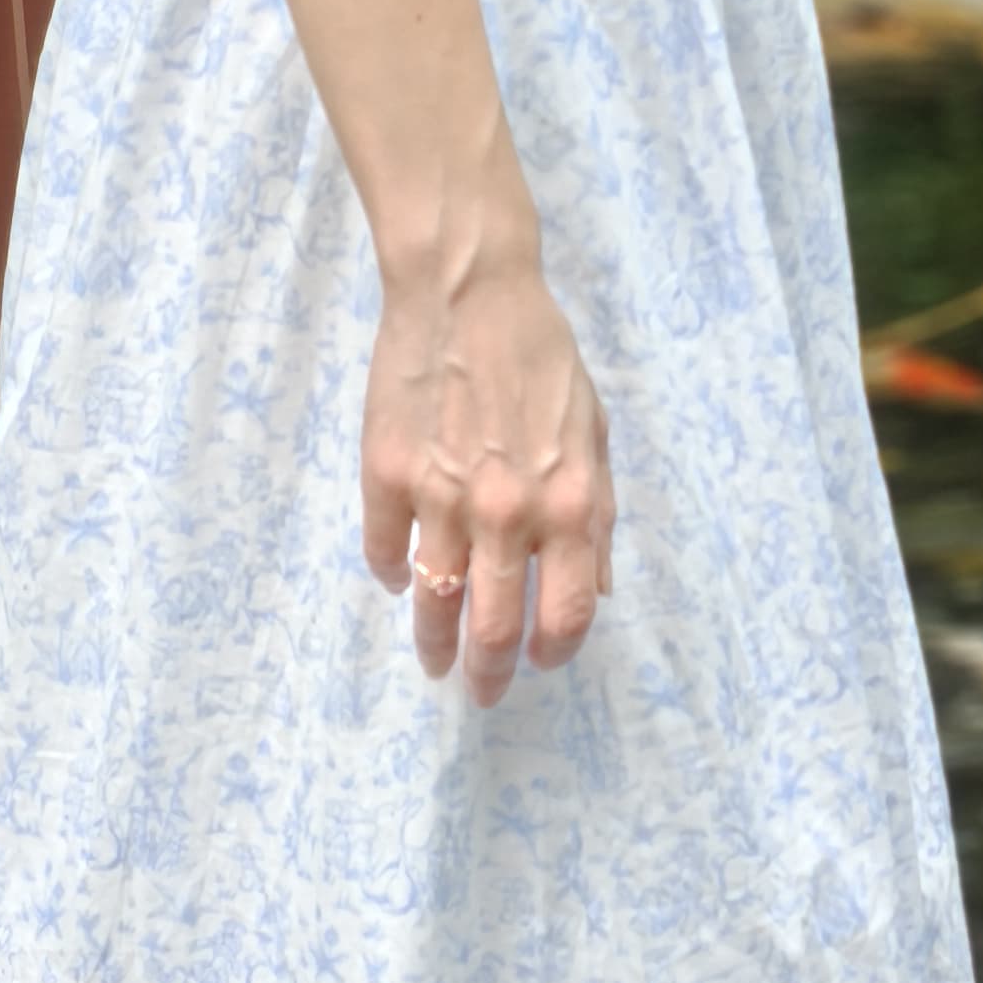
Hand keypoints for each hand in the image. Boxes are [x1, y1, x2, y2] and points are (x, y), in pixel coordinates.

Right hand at [359, 251, 615, 703]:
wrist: (467, 291)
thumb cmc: (541, 357)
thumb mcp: (594, 433)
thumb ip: (597, 515)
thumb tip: (595, 588)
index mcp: (568, 505)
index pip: (564, 615)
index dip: (554, 652)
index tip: (540, 664)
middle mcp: (507, 514)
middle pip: (494, 628)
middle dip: (489, 673)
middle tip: (481, 691)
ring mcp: (440, 499)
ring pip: (433, 604)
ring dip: (434, 644)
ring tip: (435, 661)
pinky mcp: (386, 477)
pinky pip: (384, 551)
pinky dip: (393, 574)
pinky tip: (401, 578)